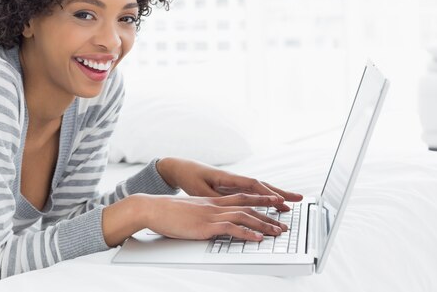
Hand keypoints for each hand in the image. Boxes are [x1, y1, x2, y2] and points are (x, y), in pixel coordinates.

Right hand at [142, 193, 288, 240]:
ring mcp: (211, 214)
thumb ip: (202, 214)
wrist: (152, 208)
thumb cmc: (167, 212)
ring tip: (278, 231)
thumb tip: (209, 222)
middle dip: (269, 212)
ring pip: (244, 216)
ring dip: (264, 224)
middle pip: (248, 205)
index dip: (259, 199)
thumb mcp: (189, 211)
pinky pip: (231, 228)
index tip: (274, 201)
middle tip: (284, 220)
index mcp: (211, 201)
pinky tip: (257, 239)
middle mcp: (214, 205)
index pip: (241, 197)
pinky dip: (247, 234)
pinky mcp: (205, 226)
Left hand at [156, 157, 302, 211]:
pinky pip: (253, 193)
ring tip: (290, 204)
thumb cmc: (190, 178)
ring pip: (259, 189)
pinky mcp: (232, 187)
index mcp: (228, 177)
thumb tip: (230, 207)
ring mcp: (235, 183)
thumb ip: (216, 199)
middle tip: (299, 199)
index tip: (281, 200)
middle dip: (280, 193)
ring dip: (275, 195)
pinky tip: (272, 203)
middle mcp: (235, 179)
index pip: (253, 185)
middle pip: (262, 186)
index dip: (267, 193)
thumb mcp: (200, 190)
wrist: (181, 168)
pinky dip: (264, 197)